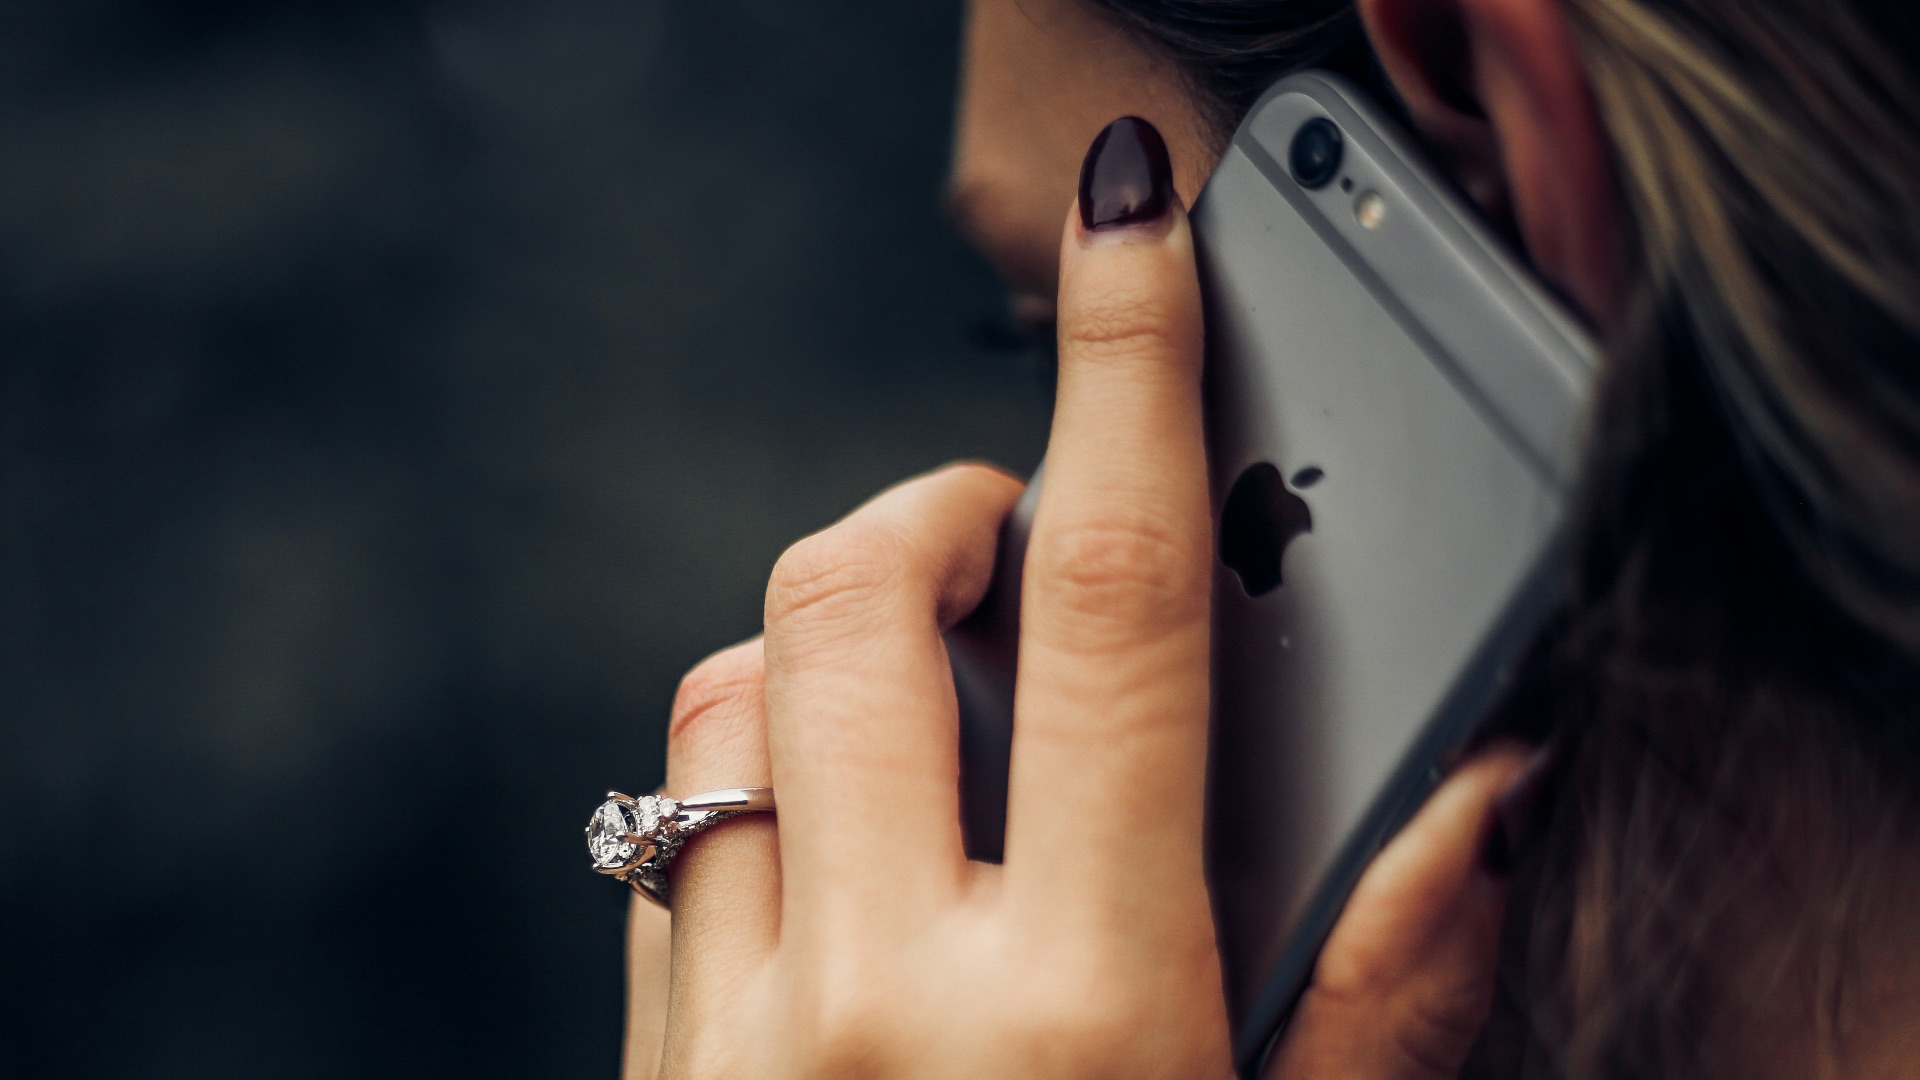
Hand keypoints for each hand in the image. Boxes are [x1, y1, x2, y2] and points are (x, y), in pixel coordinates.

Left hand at [632, 118, 1537, 1078]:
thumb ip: (1389, 992)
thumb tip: (1481, 791)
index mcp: (1088, 1014)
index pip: (1118, 608)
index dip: (1131, 381)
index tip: (1128, 235)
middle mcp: (882, 1001)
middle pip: (859, 605)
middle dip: (934, 511)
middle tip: (999, 539)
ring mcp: (740, 1039)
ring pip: (728, 706)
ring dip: (830, 660)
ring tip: (927, 725)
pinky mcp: (655, 1076)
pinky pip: (660, 837)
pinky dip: (749, 788)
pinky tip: (838, 851)